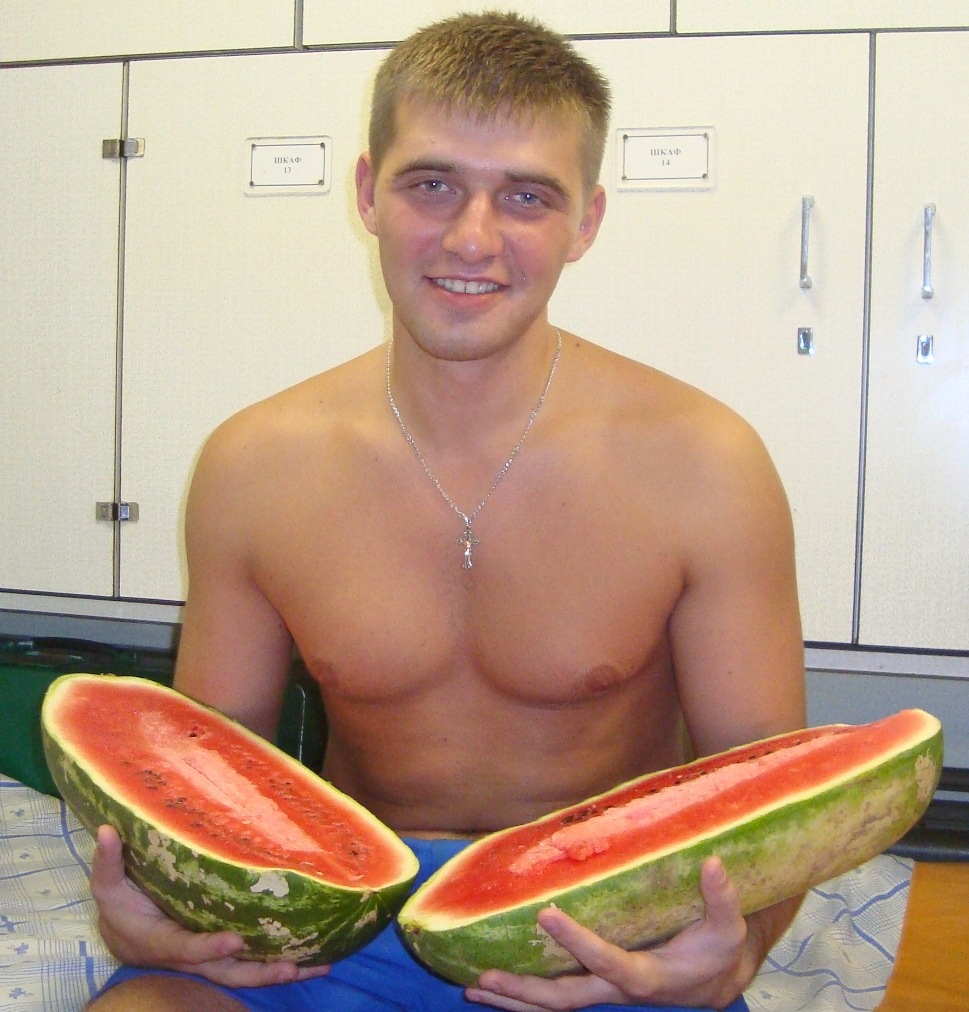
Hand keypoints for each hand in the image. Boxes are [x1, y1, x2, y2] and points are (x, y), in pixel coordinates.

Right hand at [90, 825, 330, 987]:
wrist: (124, 935)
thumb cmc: (120, 906)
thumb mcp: (108, 887)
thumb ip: (109, 863)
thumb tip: (106, 831)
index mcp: (163, 940)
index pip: (187, 947)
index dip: (208, 948)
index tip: (233, 942)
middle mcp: (192, 955)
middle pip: (228, 972)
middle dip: (261, 972)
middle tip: (293, 966)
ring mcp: (210, 958)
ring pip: (247, 972)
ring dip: (282, 971)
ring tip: (320, 964)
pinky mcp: (224, 953)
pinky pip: (255, 961)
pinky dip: (283, 963)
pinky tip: (316, 956)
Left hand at [465, 856, 753, 1010]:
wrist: (712, 983)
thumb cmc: (716, 951)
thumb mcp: (728, 930)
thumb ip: (722, 899)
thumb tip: (714, 863)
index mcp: (647, 977)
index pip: (607, 962)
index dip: (577, 941)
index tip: (547, 912)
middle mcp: (617, 991)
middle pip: (564, 998)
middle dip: (525, 991)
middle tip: (487, 976)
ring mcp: (602, 993)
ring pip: (552, 1005)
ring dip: (513, 999)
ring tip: (472, 989)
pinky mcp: (594, 987)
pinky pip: (553, 997)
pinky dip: (522, 997)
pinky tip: (492, 988)